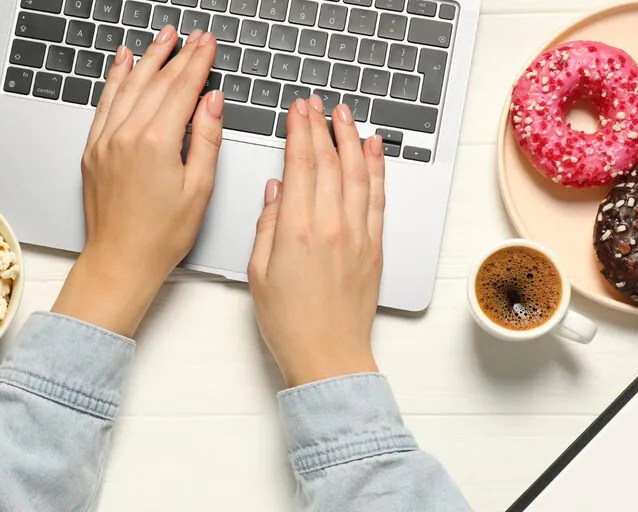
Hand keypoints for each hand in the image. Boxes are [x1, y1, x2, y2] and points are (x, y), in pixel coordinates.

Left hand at [52, 27, 222, 336]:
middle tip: (194, 36)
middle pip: (156, 83)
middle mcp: (126, 135)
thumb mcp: (199, 189)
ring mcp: (105, 141)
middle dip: (178, 55)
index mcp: (156, 143)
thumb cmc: (160, 236)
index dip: (198, 62)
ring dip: (147, 58)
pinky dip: (115, 79)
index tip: (208, 44)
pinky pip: (105, 103)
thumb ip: (207, 139)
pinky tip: (123, 63)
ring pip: (129, 86)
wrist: (119, 260)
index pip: (182, 89)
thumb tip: (212, 101)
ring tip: (163, 37)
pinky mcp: (93, 150)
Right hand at [249, 96, 386, 387]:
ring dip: (351, 139)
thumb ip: (267, 226)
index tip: (297, 111)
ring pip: (358, 173)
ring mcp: (357, 234)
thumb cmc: (290, 322)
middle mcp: (332, 226)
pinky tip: (373, 150)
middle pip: (329, 162)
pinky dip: (377, 168)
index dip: (299, 133)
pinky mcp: (374, 246)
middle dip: (321, 127)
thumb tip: (276, 192)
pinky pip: (378, 196)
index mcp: (297, 230)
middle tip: (316, 105)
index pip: (301, 166)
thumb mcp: (259, 272)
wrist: (328, 355)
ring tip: (345, 116)